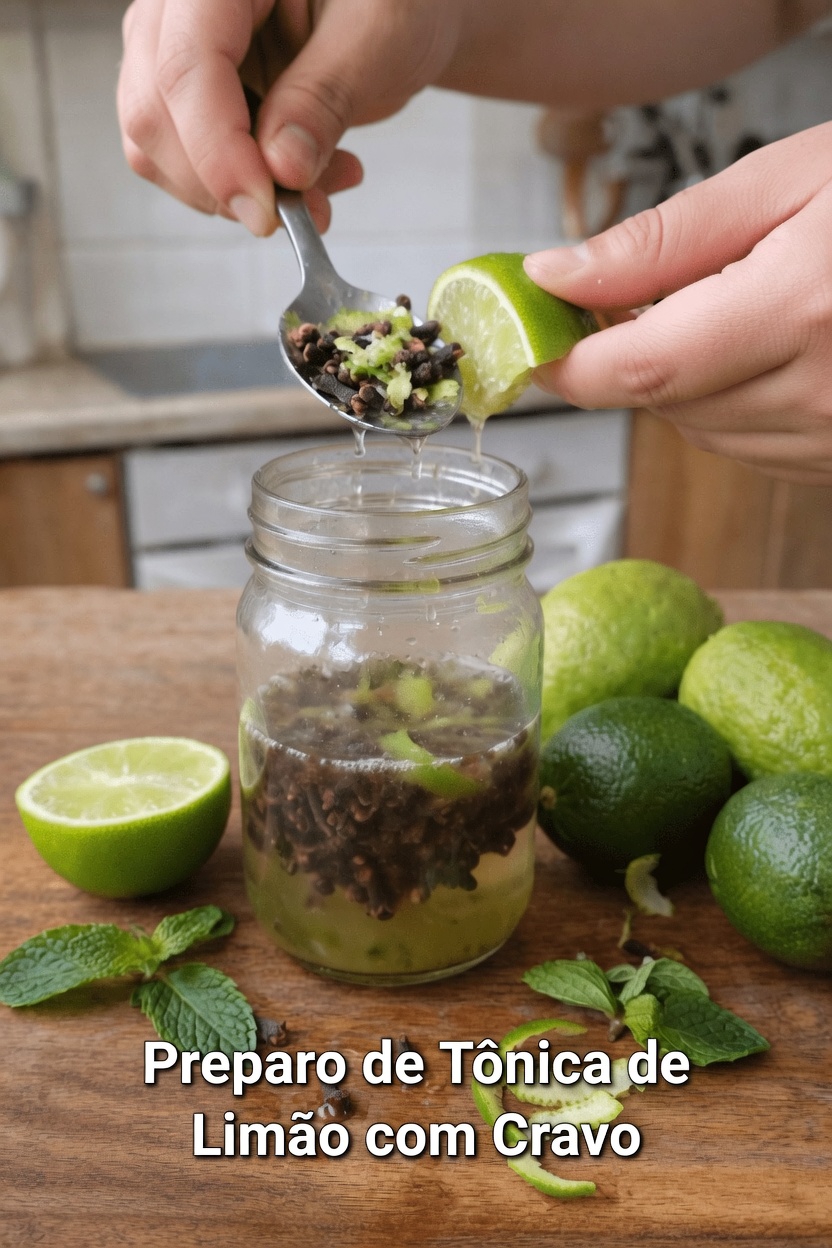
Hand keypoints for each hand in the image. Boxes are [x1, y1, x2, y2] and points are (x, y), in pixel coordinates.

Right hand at [117, 0, 458, 234]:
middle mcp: (178, 5)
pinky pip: (183, 162)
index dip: (218, 149)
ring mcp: (173, 49)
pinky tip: (302, 177)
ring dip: (235, 194)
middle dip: (226, 183)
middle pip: (155, 110)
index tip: (266, 211)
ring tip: (323, 184)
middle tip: (310, 206)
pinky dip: (239, 191)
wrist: (396, 10)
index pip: (187, 64)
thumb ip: (325, 97)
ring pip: (157, 147)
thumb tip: (279, 168)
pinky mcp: (187, 96)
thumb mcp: (380, 36)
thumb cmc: (394, 1)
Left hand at [525, 123, 831, 484]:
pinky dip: (727, 404)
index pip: (643, 368)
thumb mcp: (787, 182)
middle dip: (625, 359)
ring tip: (718, 309)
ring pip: (703, 432)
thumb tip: (557, 277)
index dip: (571, 364)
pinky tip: (756, 349)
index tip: (531, 342)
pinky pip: (750, 448)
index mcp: (805, 309)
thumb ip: (664, 240)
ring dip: (679, 382)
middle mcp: (826, 392)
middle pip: (665, 405)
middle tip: (624, 299)